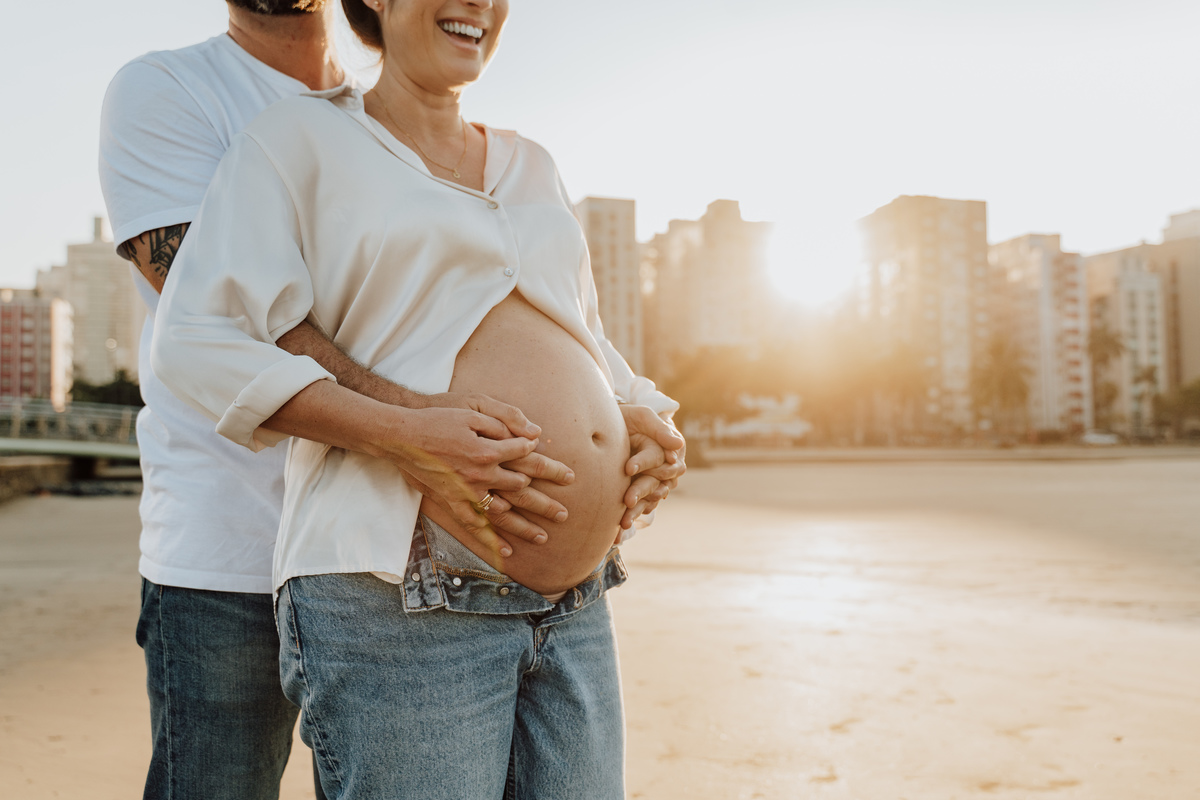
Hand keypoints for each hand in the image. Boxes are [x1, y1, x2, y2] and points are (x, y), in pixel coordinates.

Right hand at [403, 393, 574, 549]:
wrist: (403, 435)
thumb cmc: (438, 417)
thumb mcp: (474, 408)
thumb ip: (506, 420)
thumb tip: (535, 434)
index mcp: (489, 450)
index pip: (528, 460)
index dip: (549, 467)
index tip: (567, 476)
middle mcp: (480, 475)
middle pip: (521, 492)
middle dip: (545, 503)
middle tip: (565, 514)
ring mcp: (465, 491)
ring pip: (502, 514)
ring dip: (524, 526)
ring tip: (544, 536)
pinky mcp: (451, 500)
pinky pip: (474, 524)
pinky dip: (491, 538)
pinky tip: (507, 550)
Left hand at [617, 405, 685, 533]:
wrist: (612, 427)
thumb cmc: (631, 418)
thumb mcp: (644, 416)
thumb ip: (660, 429)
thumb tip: (678, 445)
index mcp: (665, 453)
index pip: (659, 461)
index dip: (644, 464)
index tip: (628, 467)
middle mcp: (660, 471)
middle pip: (654, 484)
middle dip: (640, 492)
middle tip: (627, 501)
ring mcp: (649, 483)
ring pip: (646, 501)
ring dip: (635, 512)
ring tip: (622, 524)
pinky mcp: (637, 493)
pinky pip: (638, 509)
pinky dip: (629, 518)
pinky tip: (618, 533)